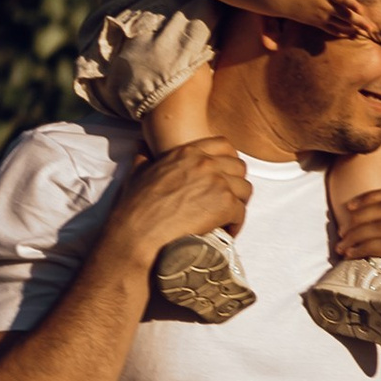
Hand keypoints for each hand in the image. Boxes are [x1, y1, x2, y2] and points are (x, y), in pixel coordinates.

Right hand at [111, 138, 251, 272]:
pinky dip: (235, 224)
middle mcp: (205, 163)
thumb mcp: (137, 174)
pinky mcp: (224, 204)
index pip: (224, 145)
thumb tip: (142, 150)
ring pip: (245, 189)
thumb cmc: (135, 208)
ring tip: (228, 217)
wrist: (138, 234)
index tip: (225, 176)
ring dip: (238, 204)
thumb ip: (144, 158)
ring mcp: (217, 182)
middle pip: (239, 167)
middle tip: (227, 200)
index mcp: (187, 152)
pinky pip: (241, 212)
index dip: (228, 162)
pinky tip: (225, 232)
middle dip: (236, 184)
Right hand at [266, 0, 365, 35]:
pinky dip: (341, 32)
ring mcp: (321, 15)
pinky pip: (331, 29)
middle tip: (372, 27)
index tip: (361, 9)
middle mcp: (324, 5)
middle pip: (344, 14)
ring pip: (340, 23)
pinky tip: (352, 34)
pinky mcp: (317, 22)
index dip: (350, 3)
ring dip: (354, 28)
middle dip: (359, 21)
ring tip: (366, 31)